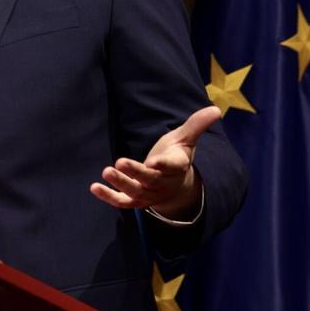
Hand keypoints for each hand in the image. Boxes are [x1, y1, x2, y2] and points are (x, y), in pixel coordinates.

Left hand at [89, 105, 219, 217]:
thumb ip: (196, 125)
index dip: (164, 163)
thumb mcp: (185, 140)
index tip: (155, 161)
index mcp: (176, 166)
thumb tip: (216, 109)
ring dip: (120, 183)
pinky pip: (122, 201)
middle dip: (135, 172)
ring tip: (107, 171)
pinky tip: (94, 187)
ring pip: (134, 191)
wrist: (176, 187)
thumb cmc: (177, 157)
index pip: (172, 165)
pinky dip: (108, 196)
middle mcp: (162, 182)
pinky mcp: (135, 200)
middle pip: (149, 179)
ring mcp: (148, 193)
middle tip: (120, 162)